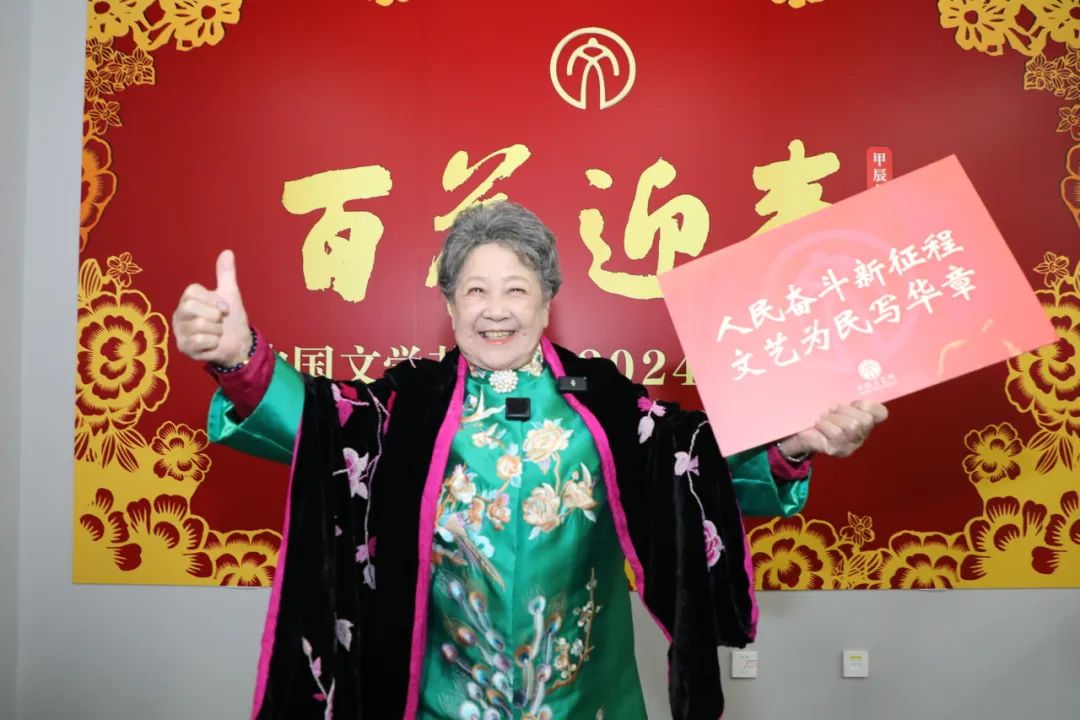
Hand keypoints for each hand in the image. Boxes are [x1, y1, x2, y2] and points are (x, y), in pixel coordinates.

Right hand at [171, 250, 250, 365]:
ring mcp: (179, 332)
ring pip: (199, 326)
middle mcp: (179, 314)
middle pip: (191, 308)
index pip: (192, 291)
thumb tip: (228, 251)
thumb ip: (226, 274)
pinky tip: (213, 344)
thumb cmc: (231, 318)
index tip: (225, 309)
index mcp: (188, 299)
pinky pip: (200, 342)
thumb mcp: (230, 294)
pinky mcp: (184, 348)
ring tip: (216, 333)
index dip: (212, 300)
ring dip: (216, 331)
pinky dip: (213, 343)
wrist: (239, 344)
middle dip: (215, 316)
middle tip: (219, 322)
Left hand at [777, 400, 887, 458]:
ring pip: (851, 427)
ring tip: (824, 416)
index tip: (854, 400)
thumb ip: (845, 392)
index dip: (870, 405)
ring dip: (834, 418)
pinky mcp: (838, 450)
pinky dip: (825, 425)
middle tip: (832, 409)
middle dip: (845, 410)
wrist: (798, 429)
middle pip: (865, 420)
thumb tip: (846, 372)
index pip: (881, 413)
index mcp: (865, 419)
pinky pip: (837, 434)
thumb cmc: (818, 410)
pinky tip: (818, 424)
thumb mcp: (833, 399)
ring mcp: (851, 444)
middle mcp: (862, 434)